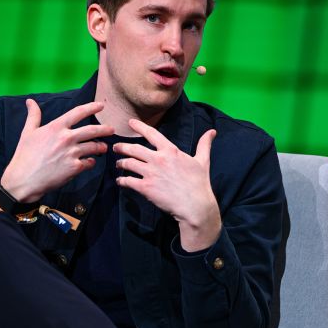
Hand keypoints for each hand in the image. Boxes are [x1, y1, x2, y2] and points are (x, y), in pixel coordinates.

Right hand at [1, 99, 113, 201]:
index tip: (101, 106)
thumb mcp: (27, 133)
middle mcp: (66, 138)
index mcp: (56, 127)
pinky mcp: (75, 168)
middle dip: (105, 129)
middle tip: (112, 129)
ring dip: (100, 147)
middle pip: (92, 130)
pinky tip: (90, 162)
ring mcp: (72, 153)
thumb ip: (33, 116)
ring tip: (103, 148)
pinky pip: (90, 163)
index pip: (78, 112)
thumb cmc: (24, 156)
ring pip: (94, 147)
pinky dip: (91, 162)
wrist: (24, 180)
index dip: (92, 107)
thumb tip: (30, 101)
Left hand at [114, 119, 221, 251]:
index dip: (139, 126)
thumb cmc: (199, 183)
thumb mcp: (202, 161)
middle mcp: (158, 159)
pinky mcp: (146, 188)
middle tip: (116, 147)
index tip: (130, 122)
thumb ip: (204, 145)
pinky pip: (128, 181)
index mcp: (170, 150)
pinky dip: (122, 180)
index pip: (151, 133)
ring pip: (128, 164)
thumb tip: (212, 132)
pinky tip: (120, 180)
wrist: (195, 206)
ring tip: (118, 164)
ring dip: (120, 163)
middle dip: (122, 147)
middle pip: (133, 149)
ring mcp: (150, 173)